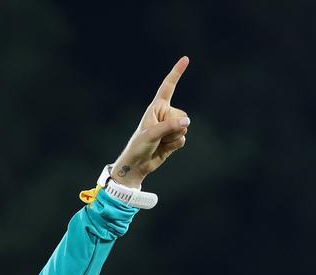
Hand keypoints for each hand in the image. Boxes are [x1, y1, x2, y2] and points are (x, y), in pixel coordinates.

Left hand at [111, 56, 190, 188]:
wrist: (137, 164)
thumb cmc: (139, 146)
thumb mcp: (151, 134)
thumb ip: (169, 127)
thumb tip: (187, 123)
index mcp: (156, 107)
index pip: (168, 87)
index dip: (176, 73)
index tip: (185, 59)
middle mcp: (165, 114)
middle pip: (182, 116)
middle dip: (172, 128)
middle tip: (157, 136)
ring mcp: (170, 126)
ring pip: (184, 128)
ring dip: (172, 138)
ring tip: (159, 142)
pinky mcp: (174, 138)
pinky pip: (183, 139)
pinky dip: (174, 146)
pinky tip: (163, 148)